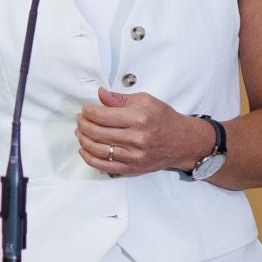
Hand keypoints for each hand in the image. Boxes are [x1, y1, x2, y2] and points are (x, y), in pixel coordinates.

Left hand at [76, 87, 213, 177]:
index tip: (85, 109)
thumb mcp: (145, 100)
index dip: (88, 112)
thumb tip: (100, 94)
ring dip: (83, 140)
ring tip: (80, 132)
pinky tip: (84, 149)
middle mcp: (136, 138)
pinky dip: (90, 158)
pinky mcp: (132, 168)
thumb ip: (120, 99)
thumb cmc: (163, 119)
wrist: (182, 142)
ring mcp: (134, 156)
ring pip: (98, 150)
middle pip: (97, 133)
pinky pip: (104, 166)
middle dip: (83, 125)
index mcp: (139, 118)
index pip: (103, 116)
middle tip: (80, 119)